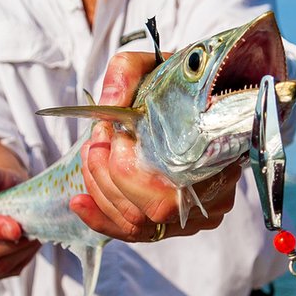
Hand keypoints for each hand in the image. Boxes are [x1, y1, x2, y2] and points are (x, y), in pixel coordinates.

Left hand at [70, 52, 241, 241]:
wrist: (208, 96)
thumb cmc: (184, 83)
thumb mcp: (154, 63)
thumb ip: (127, 74)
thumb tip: (108, 106)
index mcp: (217, 158)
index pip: (167, 193)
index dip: (125, 169)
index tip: (113, 130)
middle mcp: (214, 195)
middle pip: (148, 211)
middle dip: (105, 175)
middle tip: (96, 139)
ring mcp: (198, 214)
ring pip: (137, 224)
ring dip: (100, 189)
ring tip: (88, 154)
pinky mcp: (179, 222)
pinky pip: (136, 232)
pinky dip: (101, 218)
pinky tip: (79, 202)